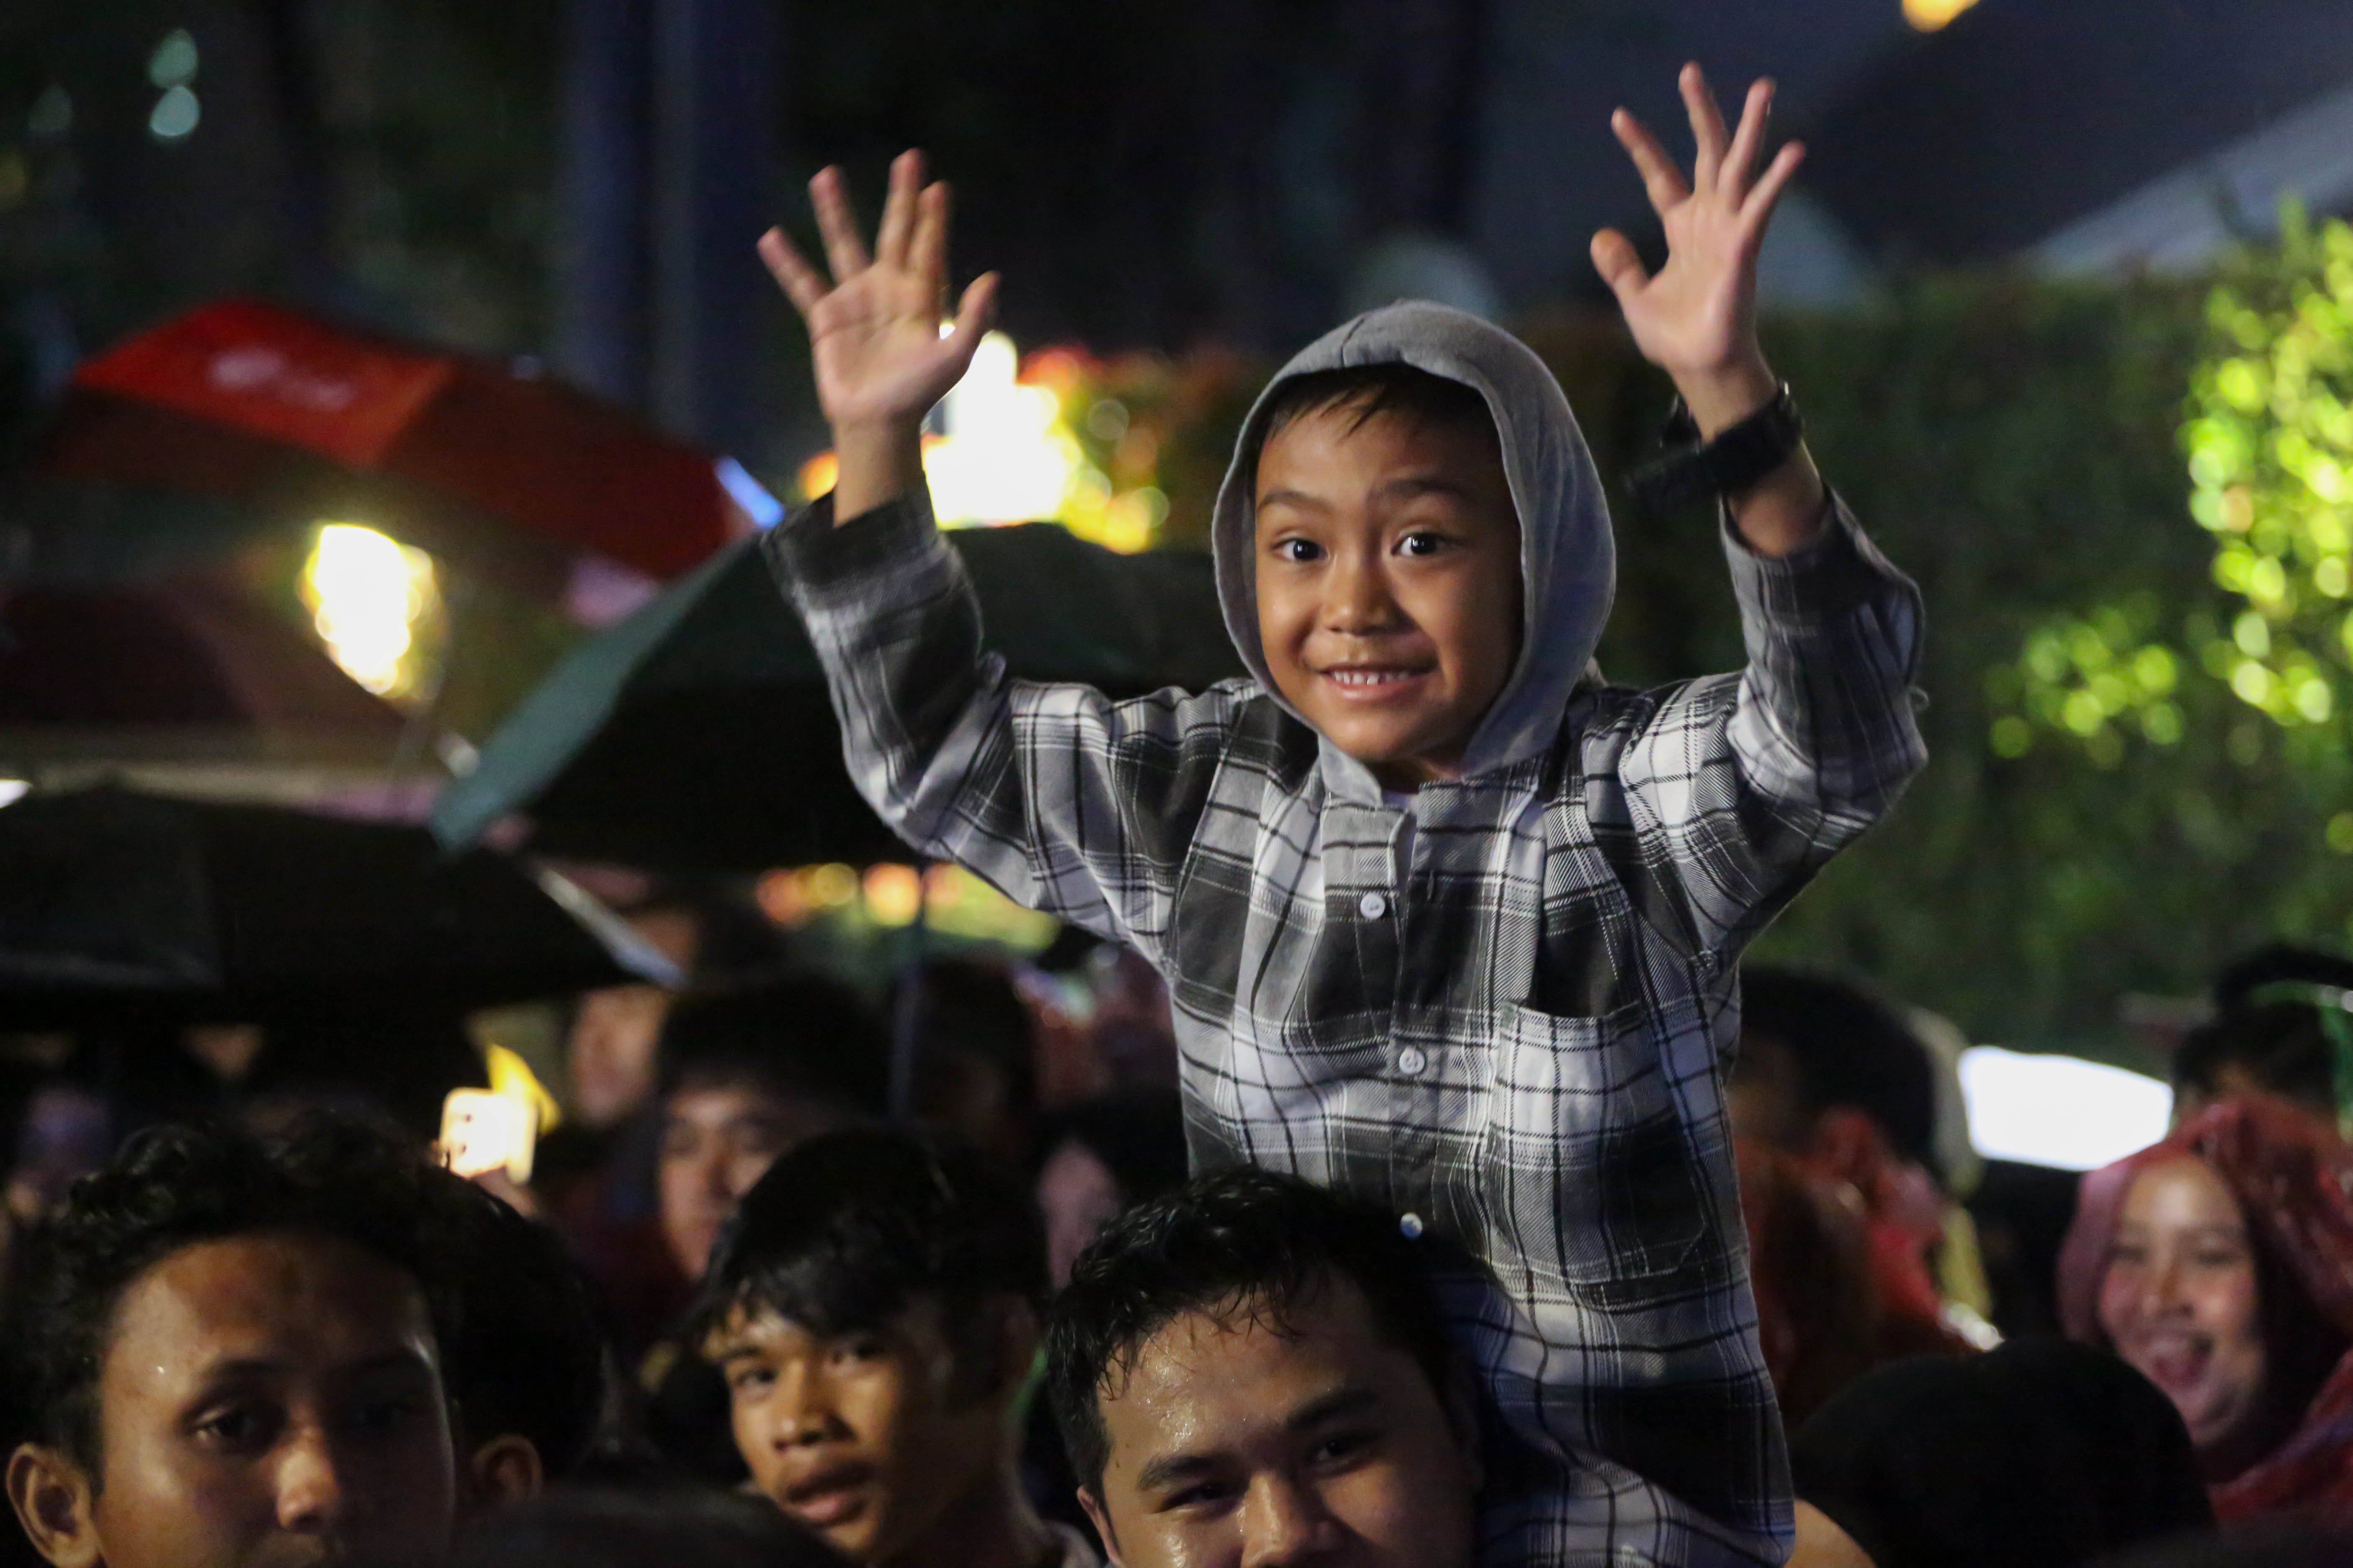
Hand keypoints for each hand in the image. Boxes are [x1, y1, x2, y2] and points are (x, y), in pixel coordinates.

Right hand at [759, 149, 998, 439]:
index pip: (929, 247)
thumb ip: (973, 318)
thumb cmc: (918, 393)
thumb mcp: (955, 358)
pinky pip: (803, 283)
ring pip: (844, 245)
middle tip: (909, 157)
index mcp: (921, 297)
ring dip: (836, 211)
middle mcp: (888, 290)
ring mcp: (855, 300)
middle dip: (901, 197)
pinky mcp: (826, 318)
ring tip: (826, 174)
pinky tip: (772, 237)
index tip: (937, 186)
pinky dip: (787, 263)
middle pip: (894, 232)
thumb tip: (992, 277)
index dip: (933, 218)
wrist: (878, 422)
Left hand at [1591, 66, 1801, 435]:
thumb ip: (1619, 265)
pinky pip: (1762, 208)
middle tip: (1689, 71)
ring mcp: (1729, 230)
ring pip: (1740, 167)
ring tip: (1763, 87)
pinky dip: (1776, 181)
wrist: (1699, 367)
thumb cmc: (1673, 336)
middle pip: (1704, 153)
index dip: (1642, 146)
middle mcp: (1707, 220)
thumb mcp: (1634, 297)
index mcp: (1680, 227)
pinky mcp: (1745, 249)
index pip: (1659, 175)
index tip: (1619, 115)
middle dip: (1699, 113)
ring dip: (1751, 127)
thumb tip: (1600, 234)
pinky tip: (1794, 150)